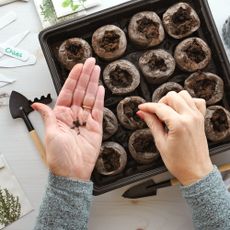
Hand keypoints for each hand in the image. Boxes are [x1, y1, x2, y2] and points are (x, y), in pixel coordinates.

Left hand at [32, 58, 104, 180]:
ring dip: (93, 83)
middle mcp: (73, 115)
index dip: (73, 79)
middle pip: (80, 91)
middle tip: (90, 63)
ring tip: (96, 70)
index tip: (78, 67)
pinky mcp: (96, 126)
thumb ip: (48, 116)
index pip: (67, 92)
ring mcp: (86, 120)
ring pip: (89, 97)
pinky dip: (99, 98)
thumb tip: (36, 105)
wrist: (72, 171)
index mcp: (61, 115)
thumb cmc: (59, 156)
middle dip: (85, 76)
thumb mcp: (50, 133)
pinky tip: (100, 88)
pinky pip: (97, 109)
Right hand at [137, 90, 212, 185]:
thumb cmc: (179, 162)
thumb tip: (142, 113)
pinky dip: (187, 102)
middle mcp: (190, 117)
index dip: (148, 106)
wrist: (196, 172)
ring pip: (184, 95)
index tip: (142, 108)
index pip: (159, 108)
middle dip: (160, 102)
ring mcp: (197, 117)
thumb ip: (152, 124)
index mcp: (179, 124)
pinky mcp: (201, 119)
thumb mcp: (161, 143)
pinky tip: (180, 110)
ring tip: (167, 112)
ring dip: (173, 100)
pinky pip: (196, 101)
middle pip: (172, 96)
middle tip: (155, 114)